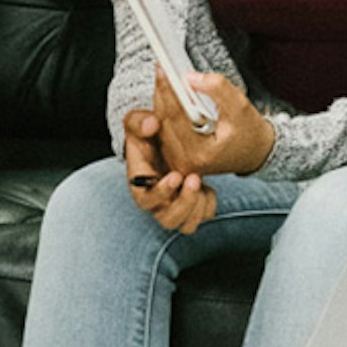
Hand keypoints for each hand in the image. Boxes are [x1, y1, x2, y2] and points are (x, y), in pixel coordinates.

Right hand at [121, 108, 215, 233]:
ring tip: (202, 182)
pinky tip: (207, 187)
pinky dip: (209, 205)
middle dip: (185, 203)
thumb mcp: (137, 123)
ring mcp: (174, 207)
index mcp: (140, 185)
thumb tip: (152, 123)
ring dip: (197, 208)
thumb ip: (140, 122)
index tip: (176, 176)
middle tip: (195, 179)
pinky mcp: (192, 206)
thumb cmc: (147, 136)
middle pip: (168, 220)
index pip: (145, 201)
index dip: (161, 193)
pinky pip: (203, 217)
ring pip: (186, 225)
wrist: (162, 142)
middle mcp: (157, 202)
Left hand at [152, 69, 274, 181]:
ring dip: (161, 99)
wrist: (255, 154)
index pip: (176, 116)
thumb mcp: (241, 107)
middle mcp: (184, 161)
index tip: (163, 69)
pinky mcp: (175, 155)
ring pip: (161, 124)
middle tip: (161, 68)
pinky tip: (168, 94)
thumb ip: (218, 89)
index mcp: (200, 153)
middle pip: (164, 120)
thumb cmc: (250, 133)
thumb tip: (191, 77)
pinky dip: (165, 110)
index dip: (168, 90)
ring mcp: (177, 160)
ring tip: (165, 78)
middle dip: (162, 91)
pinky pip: (164, 129)